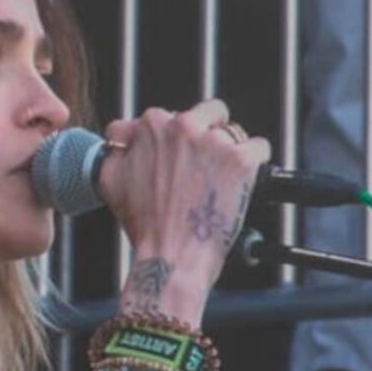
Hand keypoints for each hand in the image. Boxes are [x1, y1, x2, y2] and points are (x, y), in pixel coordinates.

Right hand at [99, 100, 270, 319]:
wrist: (171, 257)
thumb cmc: (144, 226)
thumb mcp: (111, 182)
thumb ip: (114, 149)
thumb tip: (121, 133)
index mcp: (153, 125)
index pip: (169, 117)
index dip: (173, 141)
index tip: (176, 161)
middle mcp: (184, 126)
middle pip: (208, 114)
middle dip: (207, 137)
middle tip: (202, 170)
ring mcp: (215, 142)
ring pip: (234, 132)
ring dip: (229, 152)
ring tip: (218, 183)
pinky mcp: (241, 160)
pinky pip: (259, 148)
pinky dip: (253, 165)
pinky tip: (239, 185)